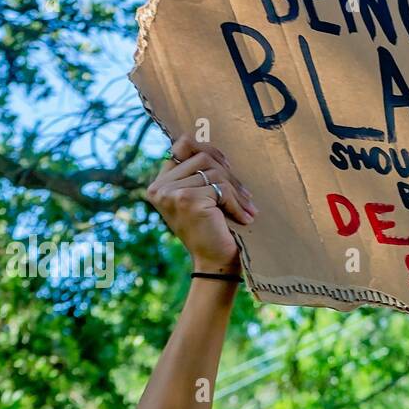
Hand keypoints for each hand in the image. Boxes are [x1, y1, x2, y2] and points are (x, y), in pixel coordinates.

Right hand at [145, 132, 257, 273]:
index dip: (209, 150)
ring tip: (248, 208)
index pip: (182, 145)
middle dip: (229, 174)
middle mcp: (159, 187)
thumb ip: (198, 174)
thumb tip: (213, 146)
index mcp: (159, 184)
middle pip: (201, 157)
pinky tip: (244, 218)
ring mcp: (171, 193)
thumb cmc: (213, 231)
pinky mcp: (187, 200)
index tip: (228, 167)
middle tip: (246, 194)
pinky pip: (220, 188)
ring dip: (236, 190)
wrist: (215, 264)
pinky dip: (237, 203)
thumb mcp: (201, 198)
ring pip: (213, 172)